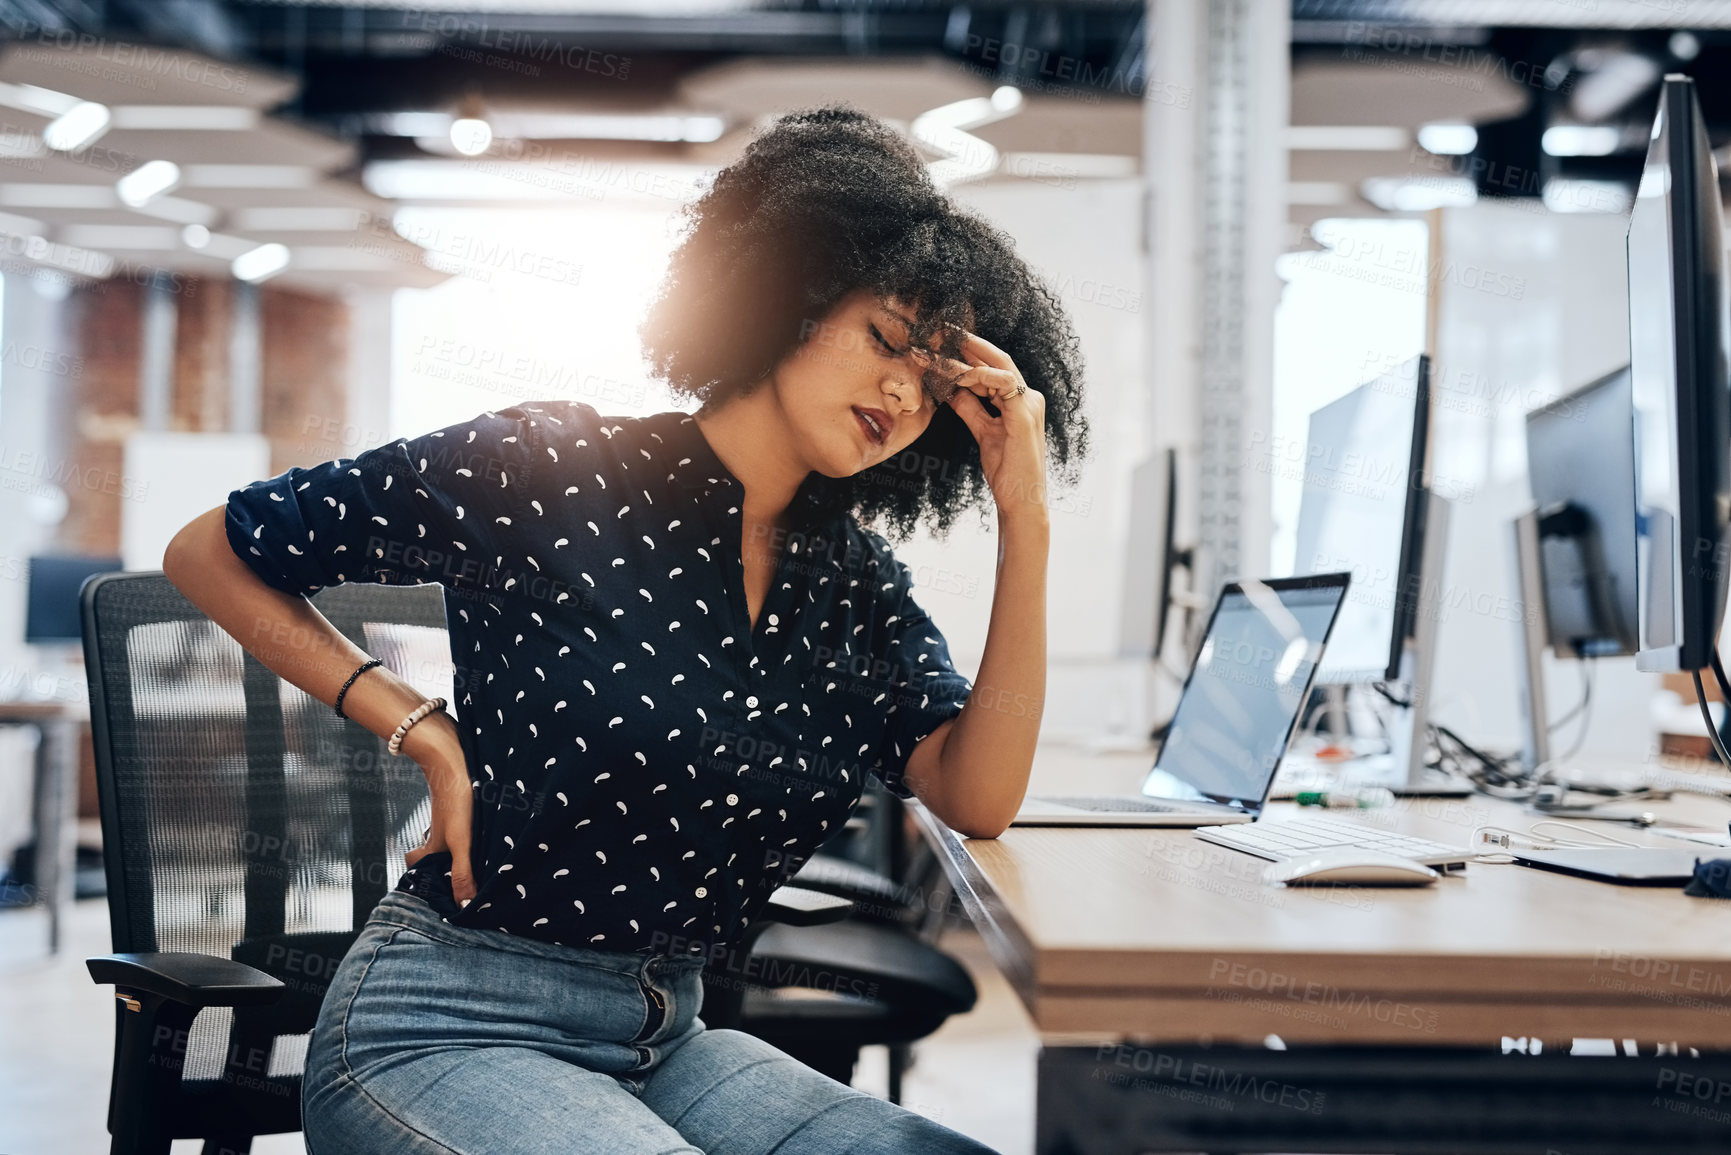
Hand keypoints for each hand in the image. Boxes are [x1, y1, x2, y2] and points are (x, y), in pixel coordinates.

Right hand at [402, 723, 477, 906]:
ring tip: (486, 857)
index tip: (439, 891)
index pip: (415, 863)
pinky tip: (491, 828)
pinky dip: (473, 828)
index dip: (422, 876)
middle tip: (469, 875)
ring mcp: (448, 815)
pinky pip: (464, 820)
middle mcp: (437, 831)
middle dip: (445, 863)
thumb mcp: (461, 841)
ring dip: (463, 846)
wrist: (455, 754)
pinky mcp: (461, 800)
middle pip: (432, 850)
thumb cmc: (457, 799)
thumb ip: (462, 872)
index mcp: (432, 845)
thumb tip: (464, 907)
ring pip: (448, 835)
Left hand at [917, 329, 1048, 520]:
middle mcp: (1029, 399)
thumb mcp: (983, 433)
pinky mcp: (1024, 416)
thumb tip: (952, 391)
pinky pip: (1001, 383)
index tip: (943, 347)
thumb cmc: (1006, 471)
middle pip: (996, 361)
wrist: (1020, 500)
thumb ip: (971, 410)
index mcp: (1020, 403)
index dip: (969, 357)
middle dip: (968, 345)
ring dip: (966, 358)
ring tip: (939, 350)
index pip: (993, 370)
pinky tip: (956, 373)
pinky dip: (978, 376)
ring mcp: (1029, 405)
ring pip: (996, 368)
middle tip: (939, 332)